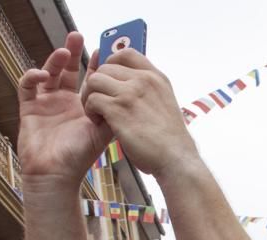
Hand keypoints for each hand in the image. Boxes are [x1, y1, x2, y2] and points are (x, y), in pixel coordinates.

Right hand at [17, 32, 112, 186]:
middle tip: (77, 36)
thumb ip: (113, 112)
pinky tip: (44, 75)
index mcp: (82, 106)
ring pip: (48, 73)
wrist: (56, 176)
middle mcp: (64, 102)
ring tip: (63, 52)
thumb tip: (129, 93)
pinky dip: (33, 76)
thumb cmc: (80, 157)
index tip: (101, 50)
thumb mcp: (103, 133)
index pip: (88, 79)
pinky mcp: (28, 108)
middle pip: (67, 70)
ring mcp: (45, 104)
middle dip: (71, 53)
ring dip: (54, 61)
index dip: (94, 64)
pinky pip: (27, 86)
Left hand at [82, 47, 198, 179]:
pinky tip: (99, 122)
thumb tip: (128, 86)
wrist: (175, 158)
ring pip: (94, 80)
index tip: (109, 79)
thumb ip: (148, 91)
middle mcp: (143, 80)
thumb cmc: (170, 139)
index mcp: (156, 77)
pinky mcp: (118, 109)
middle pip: (106, 67)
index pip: (126, 53)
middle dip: (98, 84)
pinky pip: (92, 99)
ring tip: (97, 113)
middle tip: (100, 102)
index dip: (111, 63)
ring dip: (90, 96)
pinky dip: (90, 111)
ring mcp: (130, 93)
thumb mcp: (165, 103)